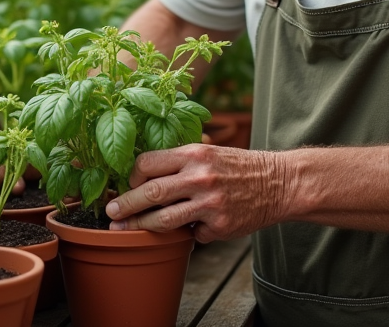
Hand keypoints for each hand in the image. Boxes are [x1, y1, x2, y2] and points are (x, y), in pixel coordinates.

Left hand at [104, 144, 288, 242]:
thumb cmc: (237, 166)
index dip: (132, 176)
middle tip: (110, 214)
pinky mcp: (220, 226)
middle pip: (150, 192)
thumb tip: (142, 174)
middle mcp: (200, 177)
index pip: (148, 163)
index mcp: (193, 154)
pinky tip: (193, 228)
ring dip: (141, 227)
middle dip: (124, 205)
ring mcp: (210, 204)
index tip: (126, 185)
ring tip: (125, 231)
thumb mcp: (208, 152)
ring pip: (164, 220)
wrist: (278, 183)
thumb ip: (179, 161)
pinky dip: (188, 234)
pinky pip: (192, 235)